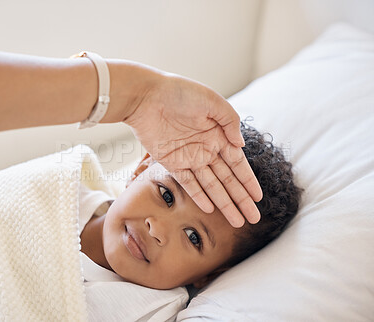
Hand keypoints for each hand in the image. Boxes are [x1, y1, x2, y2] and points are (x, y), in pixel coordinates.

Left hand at [125, 73, 262, 226]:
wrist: (145, 96)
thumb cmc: (179, 93)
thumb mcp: (212, 101)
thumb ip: (230, 121)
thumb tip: (241, 144)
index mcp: (219, 135)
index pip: (238, 164)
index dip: (248, 181)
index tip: (258, 198)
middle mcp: (207, 149)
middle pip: (227, 180)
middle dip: (240, 199)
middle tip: (253, 218)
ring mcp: (190, 158)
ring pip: (211, 186)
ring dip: (224, 204)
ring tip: (236, 222)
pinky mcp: (172, 163)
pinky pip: (188, 184)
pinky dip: (199, 197)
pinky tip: (210, 210)